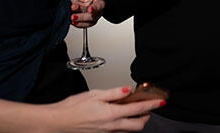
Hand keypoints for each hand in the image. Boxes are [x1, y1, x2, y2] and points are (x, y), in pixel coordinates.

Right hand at [47, 86, 164, 131]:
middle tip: (149, 107)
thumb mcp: (95, 94)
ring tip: (134, 110)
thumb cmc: (72, 108)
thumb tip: (128, 90)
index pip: (138, 109)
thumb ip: (114, 93)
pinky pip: (119, 132)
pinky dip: (124, 124)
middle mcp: (111, 127)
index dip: (152, 105)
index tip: (161, 101)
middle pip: (138, 126)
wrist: (58, 122)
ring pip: (129, 130)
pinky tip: (119, 115)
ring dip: (136, 121)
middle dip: (147, 116)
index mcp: (111, 114)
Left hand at [71, 0, 104, 28]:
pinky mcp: (89, 22)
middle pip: (91, 16)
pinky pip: (84, 25)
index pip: (98, 7)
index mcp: (101, 4)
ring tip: (71, 18)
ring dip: (79, 21)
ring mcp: (93, 18)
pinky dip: (78, 24)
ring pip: (87, 22)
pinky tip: (73, 22)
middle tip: (73, 16)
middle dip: (82, 17)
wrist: (94, 2)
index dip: (94, 8)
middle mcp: (98, 13)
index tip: (89, 9)